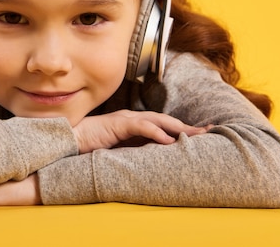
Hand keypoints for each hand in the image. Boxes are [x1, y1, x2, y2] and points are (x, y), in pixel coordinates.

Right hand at [72, 109, 210, 153]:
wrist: (71, 140)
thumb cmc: (92, 146)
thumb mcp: (120, 150)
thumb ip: (136, 151)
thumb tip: (154, 160)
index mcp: (134, 124)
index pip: (163, 125)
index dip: (182, 130)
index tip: (200, 136)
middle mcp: (133, 118)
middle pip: (166, 120)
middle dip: (187, 126)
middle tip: (208, 131)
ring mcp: (125, 119)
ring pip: (157, 120)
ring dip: (177, 127)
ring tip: (195, 134)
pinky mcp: (117, 124)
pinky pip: (140, 127)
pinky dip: (156, 132)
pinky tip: (168, 139)